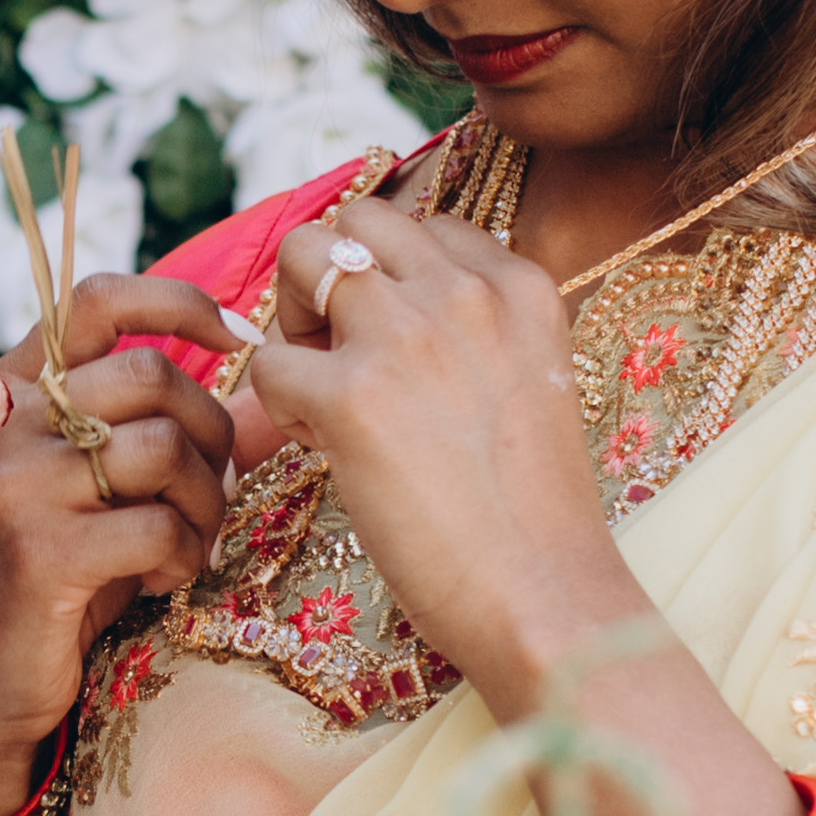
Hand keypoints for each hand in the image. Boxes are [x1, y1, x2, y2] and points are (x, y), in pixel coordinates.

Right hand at [0, 275, 243, 815]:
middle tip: (215, 490)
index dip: (180, 301)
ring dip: (207, 502)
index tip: (240, 337)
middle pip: (151, 374)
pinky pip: (157, 526)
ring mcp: (13, 487)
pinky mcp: (38, 555)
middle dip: (213, 431)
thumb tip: (267, 389)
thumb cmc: (52, 573)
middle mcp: (0, 422)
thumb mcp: (92, 485)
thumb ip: (153, 427)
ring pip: (164, 448)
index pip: (98, 298)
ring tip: (191, 542)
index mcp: (9, 388)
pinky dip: (184, 556)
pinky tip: (162, 581)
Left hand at [224, 198, 639, 704]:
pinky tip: (323, 450)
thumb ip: (479, 336)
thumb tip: (395, 321)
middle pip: (356, 219)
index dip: (392, 281)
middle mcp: (466, 291)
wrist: (547, 595)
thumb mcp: (532, 387)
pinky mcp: (350, 395)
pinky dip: (277, 406)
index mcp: (521, 285)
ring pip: (301, 255)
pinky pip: (267, 361)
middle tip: (340, 358)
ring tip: (321, 393)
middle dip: (330, 278)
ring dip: (293, 320)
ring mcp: (407, 336)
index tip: (399, 348)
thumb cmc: (535, 518)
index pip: (426, 227)